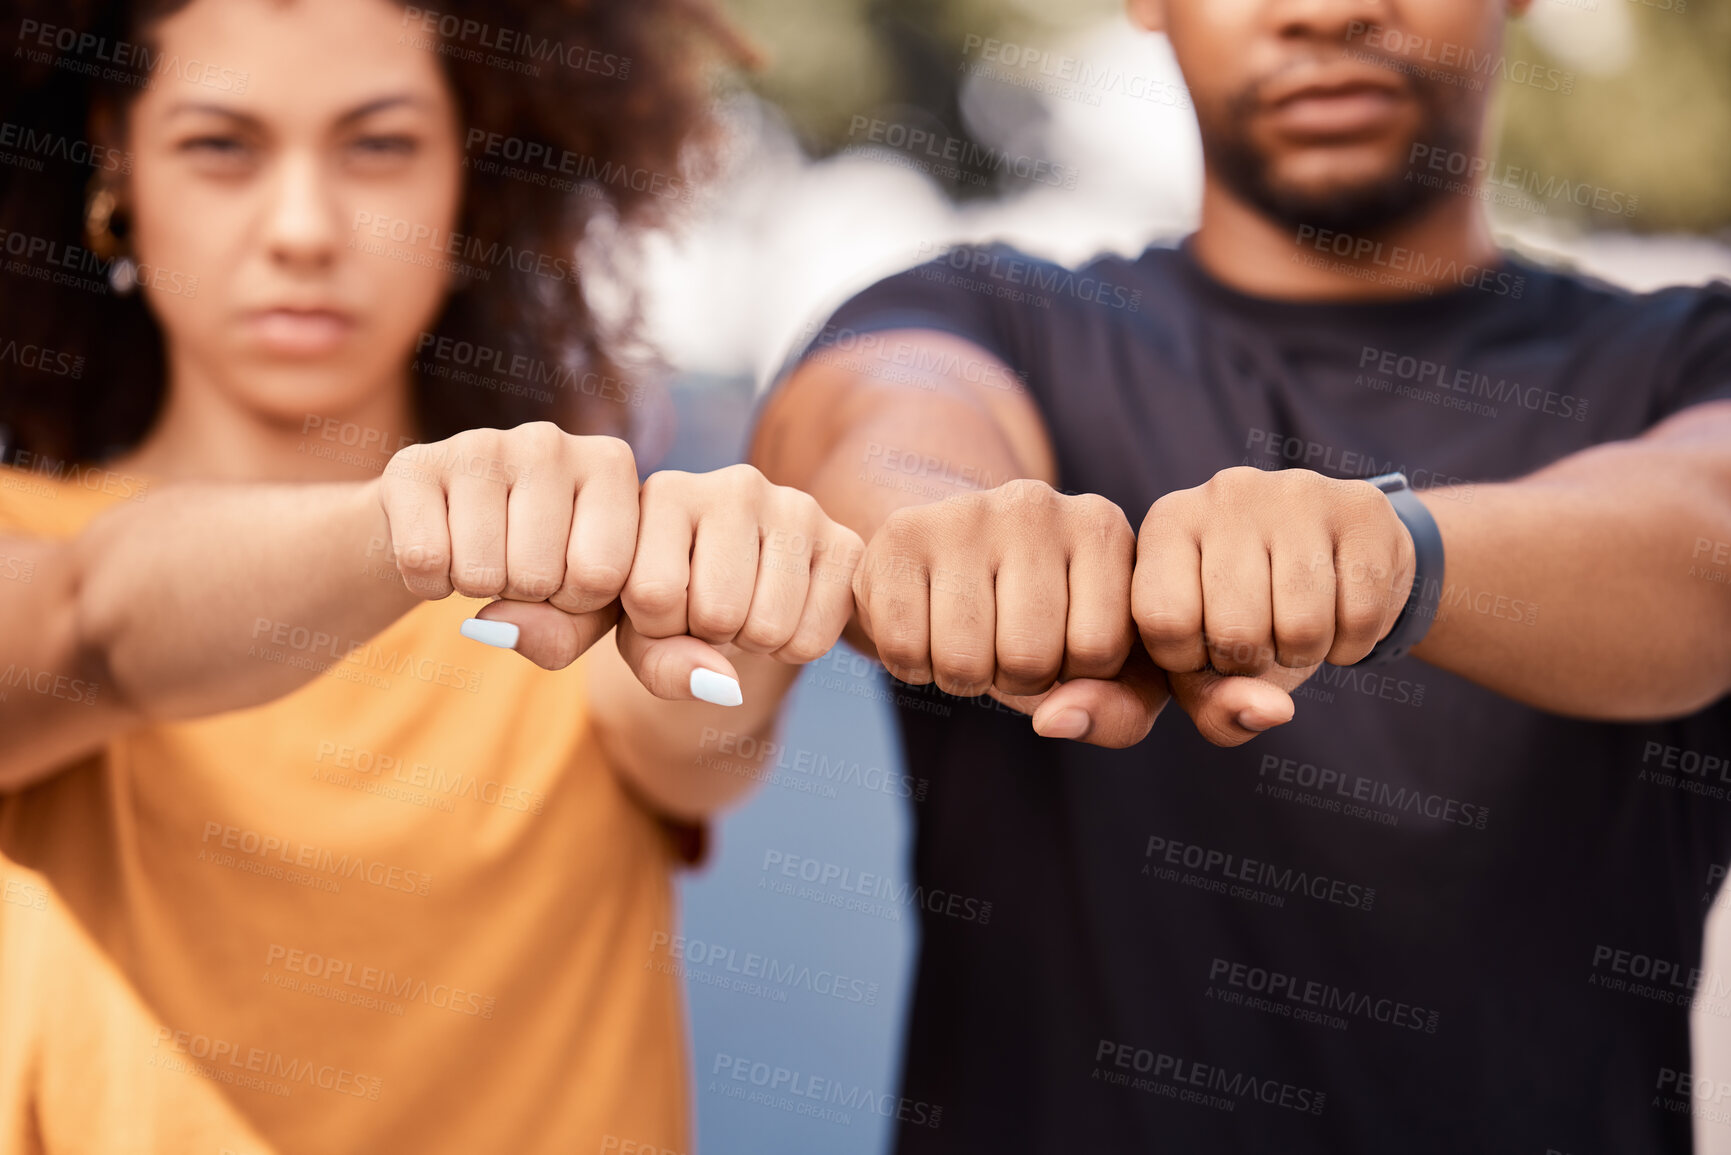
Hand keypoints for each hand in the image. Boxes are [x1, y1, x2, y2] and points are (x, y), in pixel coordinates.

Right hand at [379, 419, 637, 657]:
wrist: (453, 523)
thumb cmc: (542, 564)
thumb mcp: (581, 605)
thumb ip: (568, 633)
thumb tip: (499, 626)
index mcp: (610, 465)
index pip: (600, 576)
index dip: (576, 602)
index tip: (568, 575)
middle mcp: (550, 441)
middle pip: (538, 578)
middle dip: (524, 595)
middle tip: (516, 561)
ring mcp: (481, 443)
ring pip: (481, 574)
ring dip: (477, 588)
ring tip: (483, 551)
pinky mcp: (414, 463)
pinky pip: (423, 561)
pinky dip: (428, 583)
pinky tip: (443, 550)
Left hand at [464, 461, 862, 704]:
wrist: (754, 609)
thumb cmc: (665, 611)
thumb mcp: (604, 624)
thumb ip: (544, 627)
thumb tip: (489, 628)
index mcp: (659, 491)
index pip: (651, 594)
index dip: (654, 631)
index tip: (659, 613)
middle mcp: (729, 483)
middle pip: (712, 614)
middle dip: (704, 639)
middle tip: (708, 618)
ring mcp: (792, 505)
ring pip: (764, 625)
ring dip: (750, 645)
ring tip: (742, 617)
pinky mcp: (842, 540)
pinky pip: (811, 632)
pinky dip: (794, 648)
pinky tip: (783, 617)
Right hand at [851, 479, 1166, 747]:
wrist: (958, 553)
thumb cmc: (1048, 619)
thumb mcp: (1109, 667)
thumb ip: (1118, 713)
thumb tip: (1053, 721)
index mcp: (1102, 529)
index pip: (1098, 650)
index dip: (1075, 674)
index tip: (1063, 641)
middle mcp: (1037, 504)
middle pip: (1029, 657)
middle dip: (1016, 679)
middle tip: (1008, 642)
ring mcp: (964, 512)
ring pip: (963, 659)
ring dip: (963, 676)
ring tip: (970, 635)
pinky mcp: (902, 532)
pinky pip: (903, 648)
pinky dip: (912, 664)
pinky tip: (926, 627)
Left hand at [1132, 466, 1415, 745]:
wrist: (1335, 562)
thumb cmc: (1250, 617)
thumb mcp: (1210, 667)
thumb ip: (1215, 710)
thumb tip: (1268, 712)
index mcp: (1167, 524)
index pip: (1163, 620)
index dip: (1190, 661)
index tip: (1204, 648)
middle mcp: (1223, 493)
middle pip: (1235, 629)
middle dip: (1253, 662)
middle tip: (1261, 637)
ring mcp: (1295, 492)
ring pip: (1302, 625)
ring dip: (1306, 654)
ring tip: (1297, 627)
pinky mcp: (1361, 507)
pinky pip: (1360, 616)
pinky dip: (1354, 644)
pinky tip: (1340, 615)